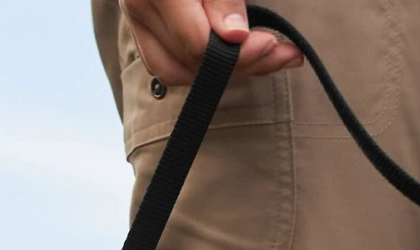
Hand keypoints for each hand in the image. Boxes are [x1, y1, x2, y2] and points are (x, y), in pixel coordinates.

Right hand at [120, 0, 302, 84]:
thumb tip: (233, 37)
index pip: (196, 41)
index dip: (236, 52)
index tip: (274, 43)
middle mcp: (140, 5)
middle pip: (188, 60)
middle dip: (238, 64)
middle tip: (283, 54)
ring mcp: (136, 17)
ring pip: (173, 69)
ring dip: (221, 72)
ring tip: (264, 58)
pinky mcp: (142, 24)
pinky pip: (165, 61)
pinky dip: (199, 65)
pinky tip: (232, 57)